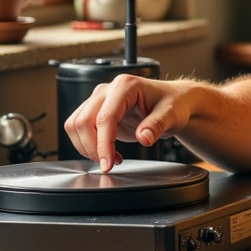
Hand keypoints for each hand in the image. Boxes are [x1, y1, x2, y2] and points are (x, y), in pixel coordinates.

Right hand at [64, 75, 201, 170]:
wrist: (174, 100)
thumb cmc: (174, 103)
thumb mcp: (172, 115)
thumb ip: (157, 125)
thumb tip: (144, 137)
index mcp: (125, 86)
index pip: (105, 117)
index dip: (103, 144)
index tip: (108, 163)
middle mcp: (107, 90)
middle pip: (82, 121)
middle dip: (91, 148)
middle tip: (108, 165)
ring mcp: (100, 100)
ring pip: (75, 124)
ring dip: (86, 147)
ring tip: (110, 158)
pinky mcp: (98, 111)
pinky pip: (80, 128)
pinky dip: (88, 144)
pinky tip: (109, 152)